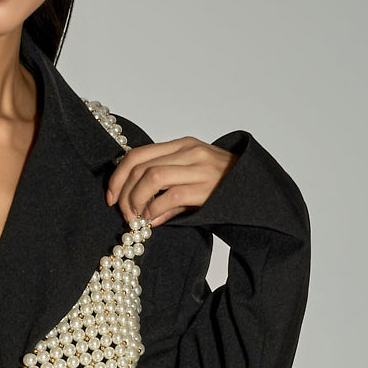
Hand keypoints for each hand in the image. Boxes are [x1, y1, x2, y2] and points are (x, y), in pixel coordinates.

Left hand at [107, 136, 238, 227]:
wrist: (257, 189)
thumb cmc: (223, 185)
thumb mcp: (193, 176)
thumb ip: (167, 186)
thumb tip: (141, 210)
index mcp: (182, 145)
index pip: (138, 154)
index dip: (118, 176)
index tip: (110, 197)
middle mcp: (188, 152)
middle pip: (140, 166)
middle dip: (123, 193)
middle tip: (123, 213)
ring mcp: (198, 168)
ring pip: (151, 178)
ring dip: (137, 201)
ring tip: (137, 218)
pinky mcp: (205, 188)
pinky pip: (170, 197)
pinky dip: (155, 211)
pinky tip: (154, 221)